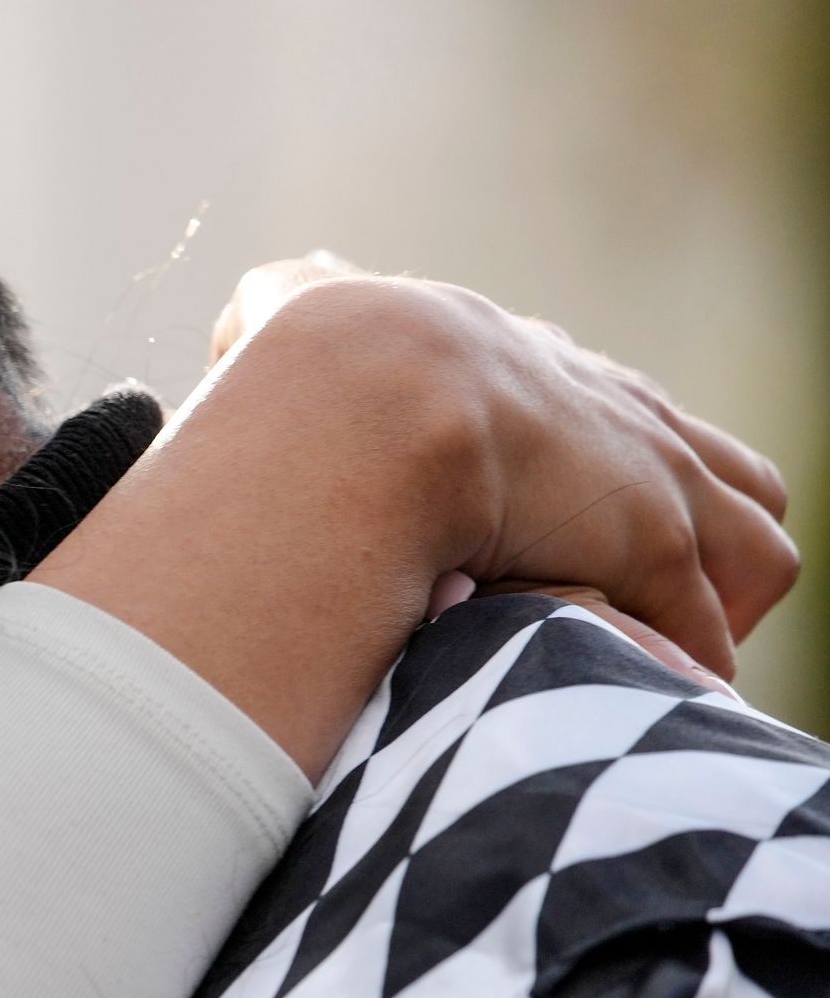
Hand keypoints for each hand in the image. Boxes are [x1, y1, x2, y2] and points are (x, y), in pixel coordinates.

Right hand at [213, 255, 792, 675]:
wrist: (360, 393)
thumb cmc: (311, 361)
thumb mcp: (294, 302)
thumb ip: (291, 301)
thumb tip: (245, 324)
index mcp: (536, 370)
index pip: (615, 426)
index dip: (593, 494)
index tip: (538, 549)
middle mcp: (616, 415)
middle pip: (721, 476)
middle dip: (691, 551)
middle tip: (616, 614)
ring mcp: (650, 475)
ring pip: (752, 545)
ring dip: (701, 612)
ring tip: (628, 663)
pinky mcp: (654, 542)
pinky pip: (707, 625)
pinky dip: (669, 667)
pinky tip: (612, 696)